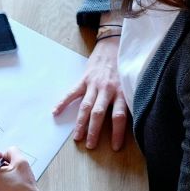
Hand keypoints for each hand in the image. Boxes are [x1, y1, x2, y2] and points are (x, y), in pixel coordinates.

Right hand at [54, 36, 129, 150]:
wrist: (114, 43)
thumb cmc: (124, 65)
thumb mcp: (131, 83)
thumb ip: (128, 99)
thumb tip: (133, 120)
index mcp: (121, 92)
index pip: (119, 116)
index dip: (118, 133)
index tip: (115, 147)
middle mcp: (107, 89)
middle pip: (99, 114)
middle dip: (94, 131)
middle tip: (90, 146)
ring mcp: (94, 84)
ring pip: (86, 107)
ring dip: (80, 123)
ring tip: (77, 137)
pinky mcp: (84, 78)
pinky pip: (72, 93)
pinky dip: (63, 102)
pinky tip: (55, 112)